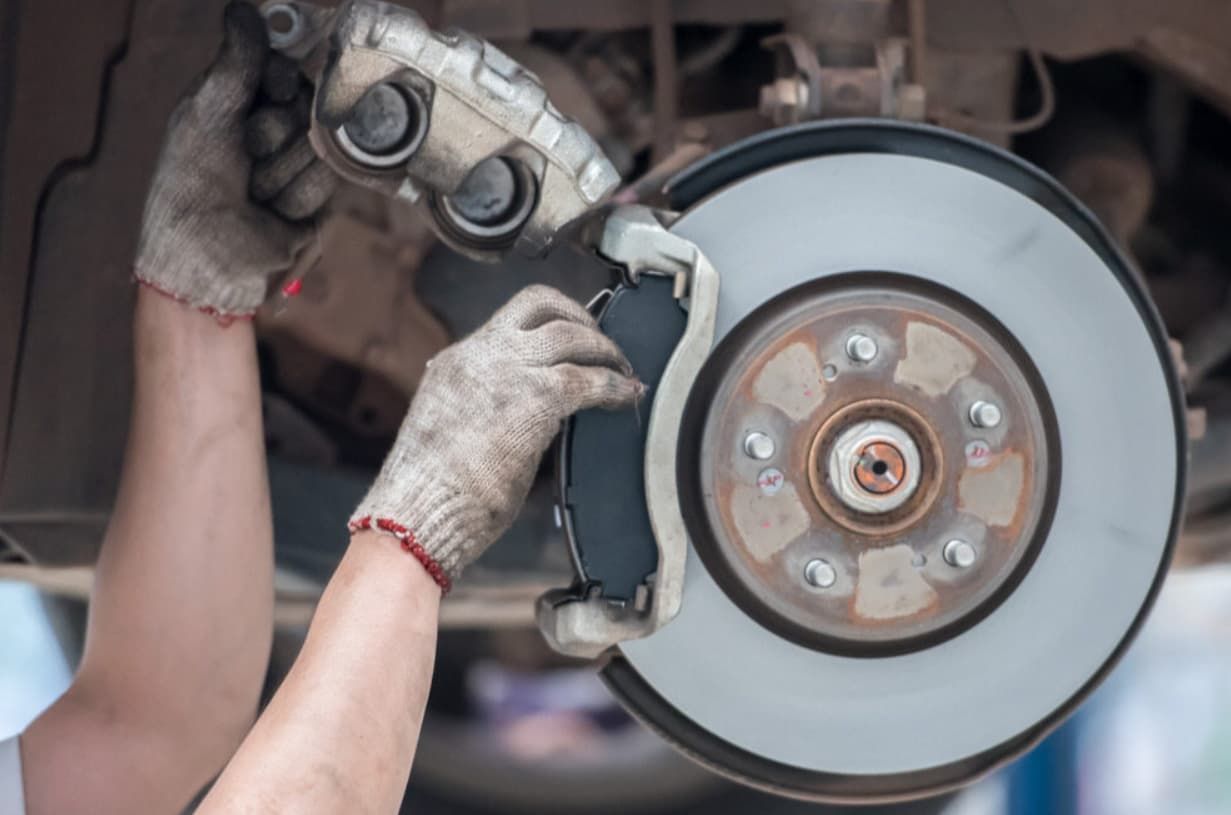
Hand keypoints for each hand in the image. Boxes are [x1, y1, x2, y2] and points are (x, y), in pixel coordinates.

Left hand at [134, 1, 335, 317]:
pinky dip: (295, 196)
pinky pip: (327, 179)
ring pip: (319, 143)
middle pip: (307, 104)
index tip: (268, 90)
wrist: (205, 260)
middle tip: (246, 155)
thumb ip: (235, 64)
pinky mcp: (318, 198)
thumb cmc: (189, 188)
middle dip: (274, 132)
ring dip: (281, 171)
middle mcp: (271, 130)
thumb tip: (243, 9)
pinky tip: (271, 211)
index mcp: (239, 103)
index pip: (285, 67)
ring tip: (253, 192)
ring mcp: (296, 164)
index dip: (281, 78)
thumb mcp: (206, 115)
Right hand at [349, 285, 641, 590]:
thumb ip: (484, 411)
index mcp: (456, 364)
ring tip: (622, 371)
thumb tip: (520, 420)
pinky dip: (614, 385)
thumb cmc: (432, 492)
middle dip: (579, 317)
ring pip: (570, 333)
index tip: (570, 338)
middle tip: (602, 345)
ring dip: (604, 349)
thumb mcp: (452, 432)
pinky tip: (625, 397)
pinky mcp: (535, 399)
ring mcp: (508, 371)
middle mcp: (480, 355)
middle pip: (540, 303)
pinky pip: (588, 378)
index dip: (548, 324)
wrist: (418, 510)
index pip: (507, 321)